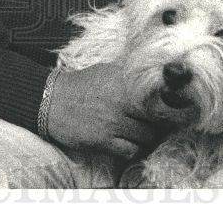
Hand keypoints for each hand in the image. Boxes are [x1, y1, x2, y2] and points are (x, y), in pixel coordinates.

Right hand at [46, 64, 163, 158]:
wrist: (52, 100)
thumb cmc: (81, 84)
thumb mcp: (106, 71)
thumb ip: (129, 78)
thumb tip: (154, 82)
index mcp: (125, 82)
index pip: (159, 98)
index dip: (168, 106)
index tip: (171, 110)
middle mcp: (123, 102)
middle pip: (157, 119)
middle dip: (160, 125)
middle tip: (159, 126)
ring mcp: (114, 122)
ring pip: (147, 138)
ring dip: (149, 139)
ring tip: (145, 137)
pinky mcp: (104, 140)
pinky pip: (131, 151)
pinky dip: (134, 150)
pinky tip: (130, 145)